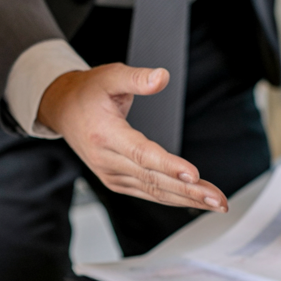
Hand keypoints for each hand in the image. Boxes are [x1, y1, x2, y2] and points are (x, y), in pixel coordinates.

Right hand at [37, 64, 226, 211]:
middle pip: (153, 179)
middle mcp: (106, 160)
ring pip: (153, 191)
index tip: (194, 175)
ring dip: (186, 199)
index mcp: (105, 134)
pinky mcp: (116, 181)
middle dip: (189, 191)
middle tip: (218, 200)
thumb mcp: (110, 76)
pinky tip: (193, 200)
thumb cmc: (88, 92)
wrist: (63, 110)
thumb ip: (137, 78)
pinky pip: (148, 192)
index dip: (168, 165)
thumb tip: (162, 76)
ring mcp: (111, 174)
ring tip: (215, 203)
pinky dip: (172, 197)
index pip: (141, 154)